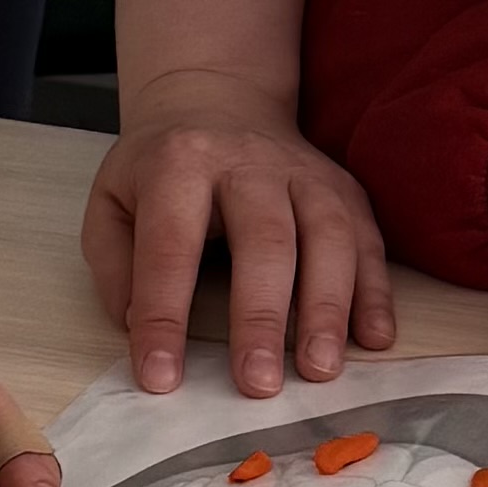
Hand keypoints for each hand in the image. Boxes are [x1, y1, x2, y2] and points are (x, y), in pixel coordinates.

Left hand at [84, 85, 397, 398]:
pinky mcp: (345, 190)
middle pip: (264, 239)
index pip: (170, 247)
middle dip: (262, 316)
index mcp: (179, 164)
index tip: (161, 378)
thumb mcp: (111, 202)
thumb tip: (139, 328)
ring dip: (327, 309)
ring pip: (328, 238)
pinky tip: (374, 338)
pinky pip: (368, 241)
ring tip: (319, 370)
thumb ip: (118, 265)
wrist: (218, 101)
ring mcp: (306, 174)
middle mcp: (248, 163)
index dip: (164, 315)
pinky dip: (375, 292)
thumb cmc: (162, 170)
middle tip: (258, 385)